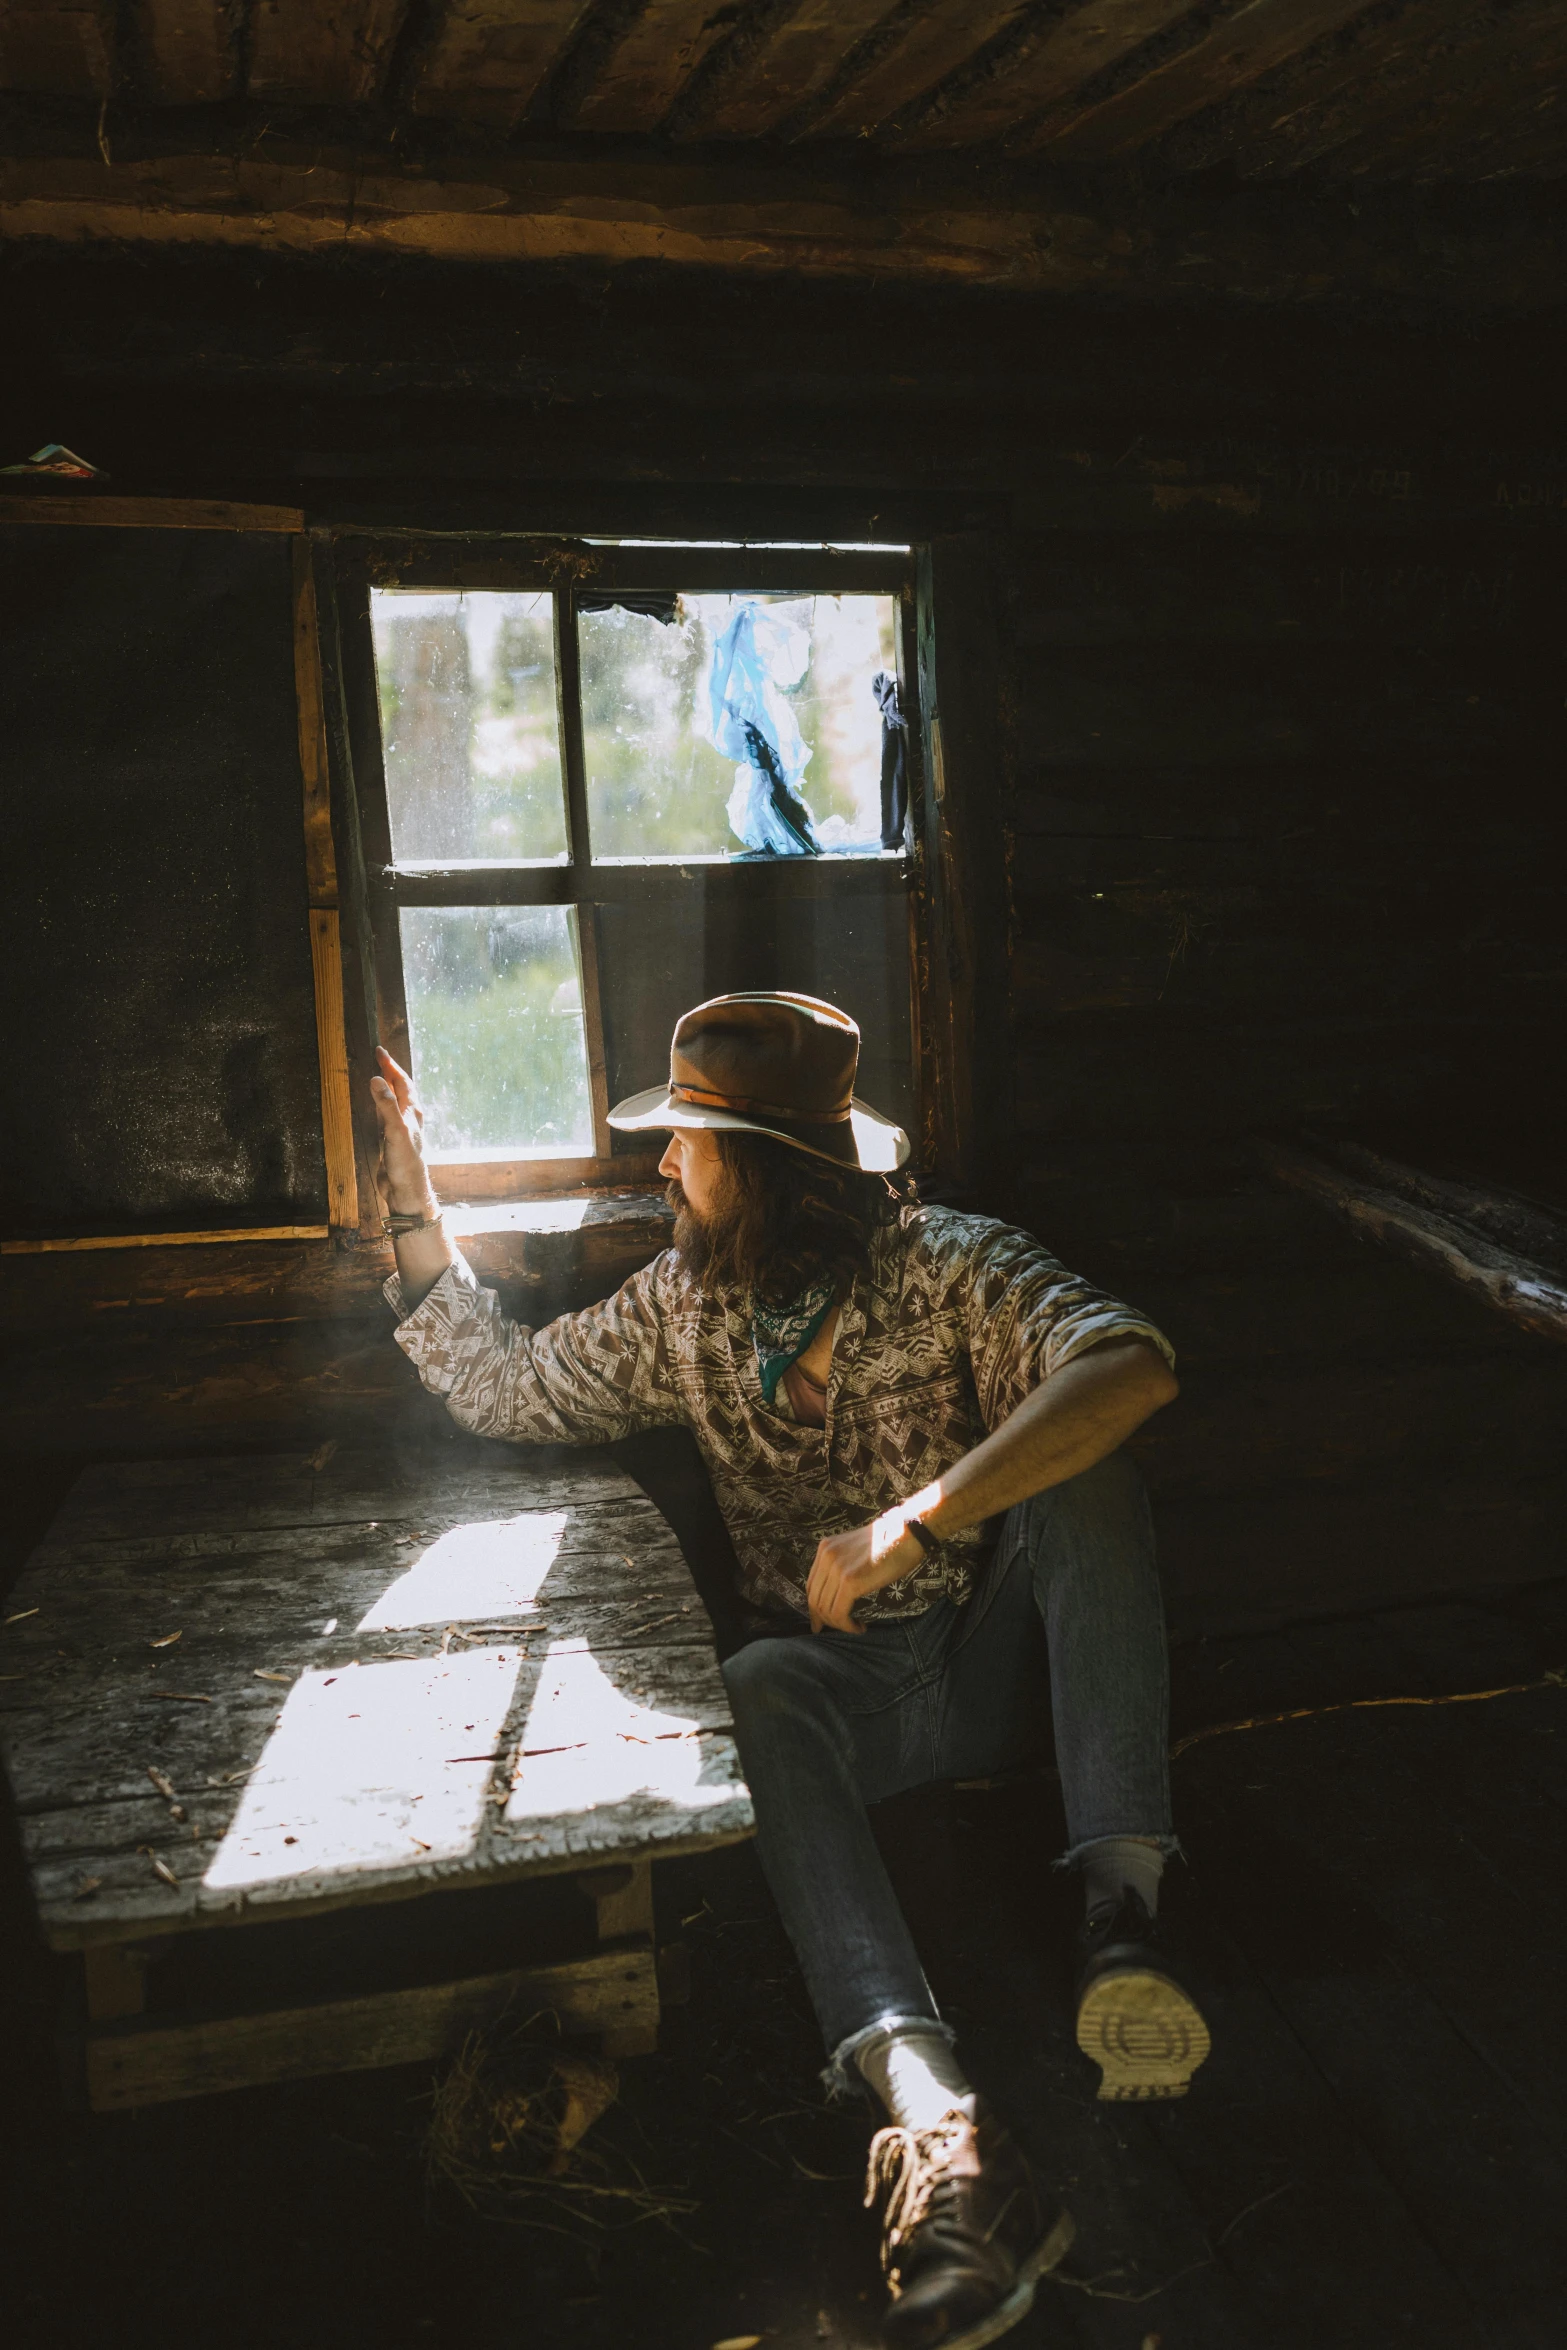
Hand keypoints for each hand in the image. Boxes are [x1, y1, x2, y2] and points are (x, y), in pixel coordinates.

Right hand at [370, 1047, 436, 1217]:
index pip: (402, 1081)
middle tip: (377, 1057)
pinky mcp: (391, 1141)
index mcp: (411, 1112)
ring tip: (376, 1076)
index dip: (390, 1065)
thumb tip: (377, 1080)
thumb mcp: (395, 1130)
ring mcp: (400, 1129)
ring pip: (393, 1102)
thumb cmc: (405, 1162)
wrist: (406, 1190)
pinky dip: (379, 1107)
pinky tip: (373, 1109)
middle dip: (389, 1072)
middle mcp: (408, 1118)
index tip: (379, 1051)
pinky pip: (385, 1117)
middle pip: (400, 1089)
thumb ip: (386, 1105)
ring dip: (385, 1088)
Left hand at [806, 1515, 927, 1634]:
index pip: (811, 1585)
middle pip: (815, 1599)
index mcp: (825, 1548)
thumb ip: (842, 1564)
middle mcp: (826, 1556)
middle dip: (825, 1619)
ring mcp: (836, 1568)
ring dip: (839, 1624)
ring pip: (825, 1608)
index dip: (815, 1608)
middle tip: (841, 1628)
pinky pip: (839, 1612)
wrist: (907, 1533)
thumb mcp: (856, 1549)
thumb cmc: (889, 1543)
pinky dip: (847, 1626)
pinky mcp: (850, 1581)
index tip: (821, 1622)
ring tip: (855, 1626)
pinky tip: (859, 1627)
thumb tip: (837, 1592)